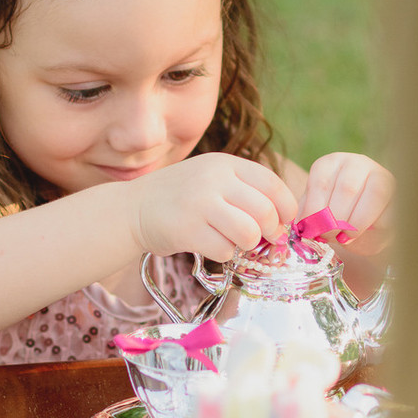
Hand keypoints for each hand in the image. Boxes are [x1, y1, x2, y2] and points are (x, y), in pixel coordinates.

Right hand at [126, 153, 297, 261]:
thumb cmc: (180, 196)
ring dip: (247, 244)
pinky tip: (212, 245)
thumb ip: (244, 190)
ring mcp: (199, 204)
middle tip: (264, 240)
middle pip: (264, 211)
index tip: (283, 222)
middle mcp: (213, 179)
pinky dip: (224, 254)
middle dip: (270, 232)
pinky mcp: (187, 230)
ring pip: (248, 233)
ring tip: (235, 242)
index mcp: (225, 163)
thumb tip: (283, 219)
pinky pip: (224, 250)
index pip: (271, 184)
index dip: (285, 207)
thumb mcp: (211, 177)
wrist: (132, 207)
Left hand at [297, 152, 394, 256]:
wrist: (362, 229)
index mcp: (331, 163)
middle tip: (328, 237)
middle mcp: (357, 163)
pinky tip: (360, 237)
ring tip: (343, 239)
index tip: (311, 231)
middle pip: (347, 189)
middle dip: (335, 220)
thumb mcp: (317, 213)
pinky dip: (373, 229)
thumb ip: (309, 217)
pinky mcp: (400, 196)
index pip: (321, 182)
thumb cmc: (335, 217)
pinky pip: (390, 211)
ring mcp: (382, 175)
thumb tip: (301, 226)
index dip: (315, 211)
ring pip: (374, 194)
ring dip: (356, 223)